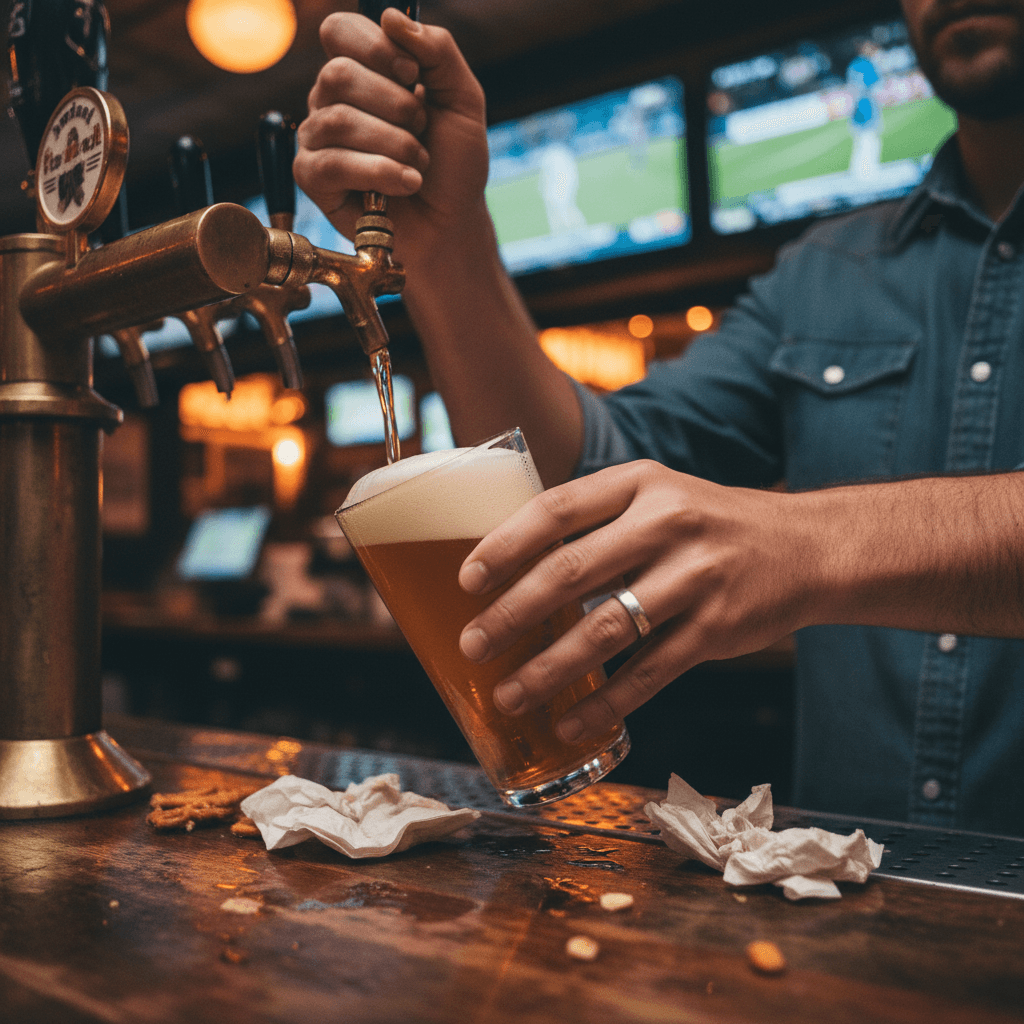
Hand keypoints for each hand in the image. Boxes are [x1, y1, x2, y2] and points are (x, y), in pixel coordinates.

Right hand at [294, 9, 489, 266]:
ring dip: (395, 145)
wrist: (451, 224)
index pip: (340, 31)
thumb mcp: (463, 99)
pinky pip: (331, 164)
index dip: (376, 48)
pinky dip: (378, 173)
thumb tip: (391, 17)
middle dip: (396, 106)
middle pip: (338, 74)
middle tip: (422, 132)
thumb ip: (438, 51)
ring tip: (419, 166)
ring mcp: (318, 138)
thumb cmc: (453, 165)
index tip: (413, 76)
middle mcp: (331, 99)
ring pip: (338, 120)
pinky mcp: (313, 178)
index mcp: (362, 70)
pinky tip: (405, 185)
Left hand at [457, 461, 815, 743]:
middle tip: (472, 645)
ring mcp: (695, 577)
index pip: (556, 509)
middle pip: (571, 571)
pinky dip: (605, 704)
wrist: (806, 547)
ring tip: (509, 694)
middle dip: (512, 613)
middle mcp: (666, 523)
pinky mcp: (716, 628)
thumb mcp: (657, 496)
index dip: (505, 545)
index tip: (467, 579)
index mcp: (639, 484)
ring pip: (604, 630)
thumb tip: (514, 565)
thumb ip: (597, 519)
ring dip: (549, 668)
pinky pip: (649, 673)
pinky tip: (572, 723)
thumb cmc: (710, 524)